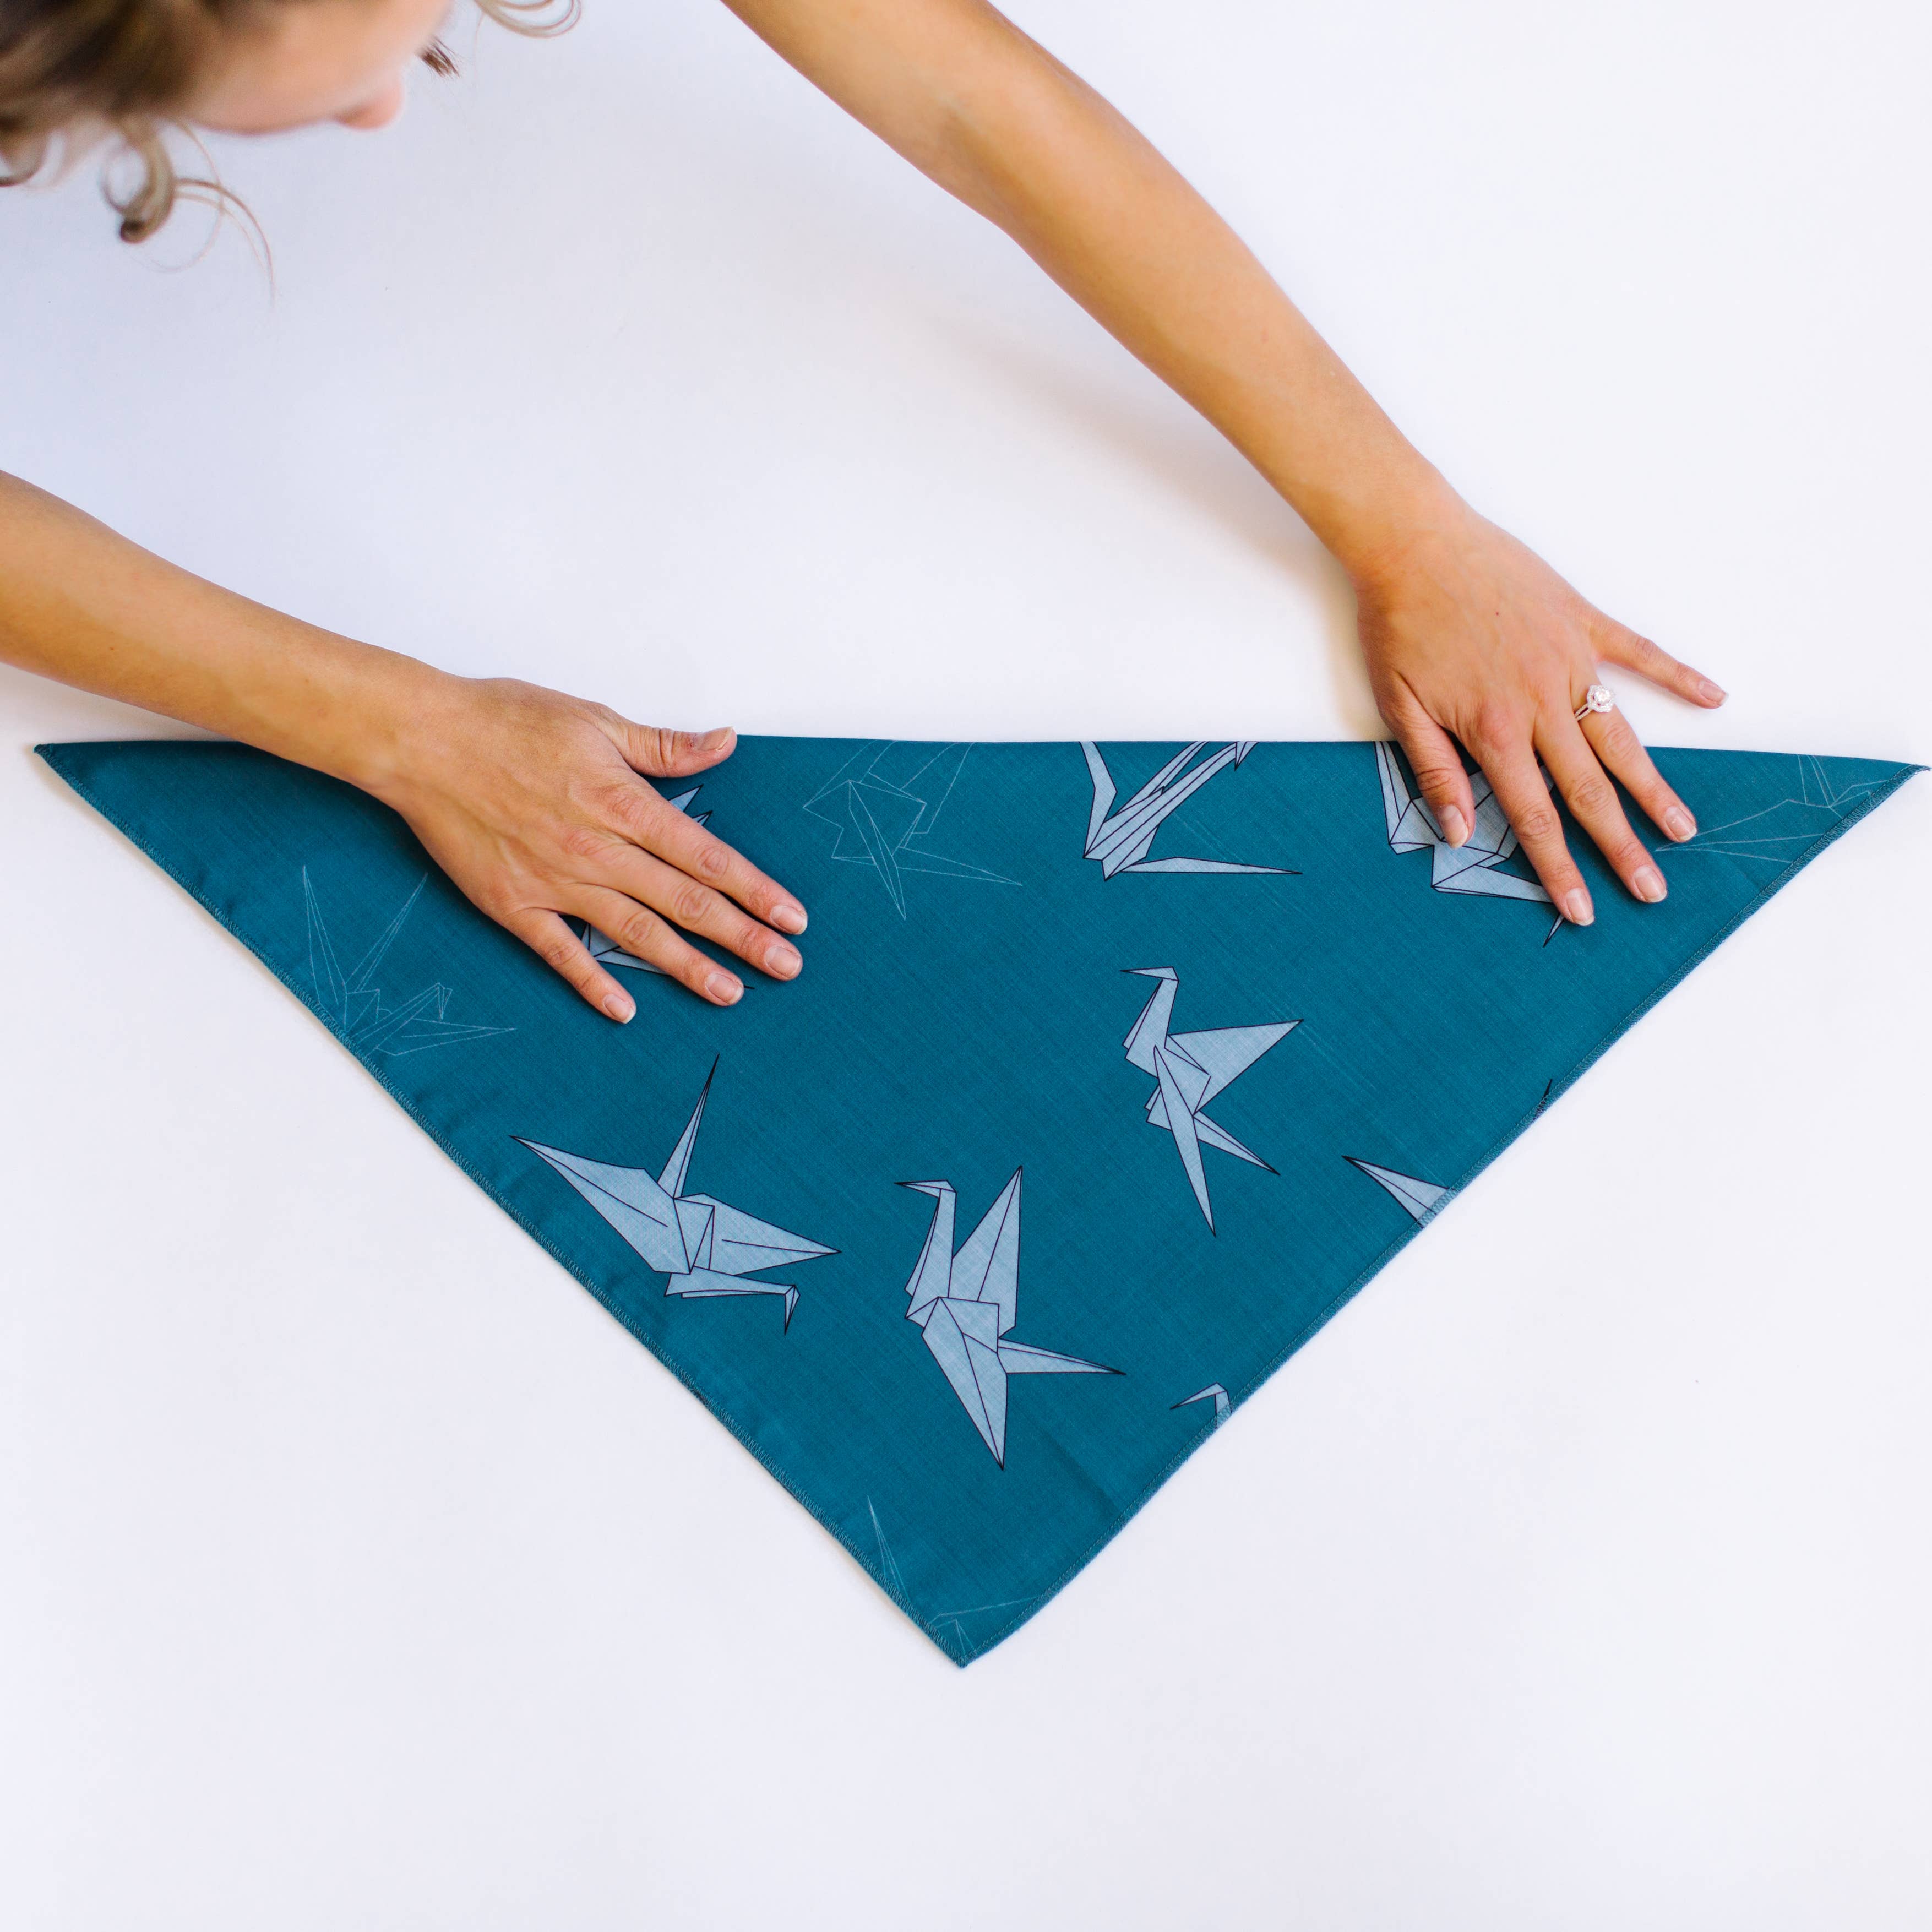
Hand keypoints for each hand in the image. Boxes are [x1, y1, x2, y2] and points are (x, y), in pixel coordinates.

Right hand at [366, 672, 807, 1017]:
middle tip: (786, 966)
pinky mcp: (513, 904)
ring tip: (730, 993)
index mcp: (622, 802)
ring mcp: (554, 881)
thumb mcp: (596, 720)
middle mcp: (596, 849)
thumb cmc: (505, 721)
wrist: (422, 740)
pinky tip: (627, 1009)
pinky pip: (561, 952)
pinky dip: (594, 982)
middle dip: (741, 936)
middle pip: (684, 901)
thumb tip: (725, 742)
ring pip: (635, 931)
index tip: (792, 916)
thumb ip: (664, 746)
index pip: (705, 855)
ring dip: (687, 966)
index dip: (754, 889)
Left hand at [1351, 495, 1725, 922]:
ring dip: (1654, 787)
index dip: (1559, 868)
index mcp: (1494, 730)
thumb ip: (1434, 771)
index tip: (1582, 909)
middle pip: (1589, 789)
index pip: (1534, 816)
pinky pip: (1640, 652)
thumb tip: (1458, 832)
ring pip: (1621, 736)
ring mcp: (1569, 660)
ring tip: (1682, 828)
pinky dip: (1678, 676)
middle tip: (1652, 889)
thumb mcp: (1400, 707)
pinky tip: (1712, 700)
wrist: (1413, 544)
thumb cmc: (1399, 625)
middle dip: (1621, 846)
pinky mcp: (1582, 620)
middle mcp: (1541, 702)